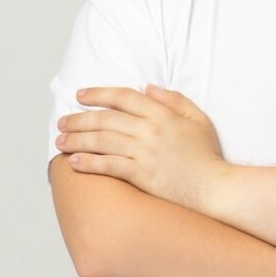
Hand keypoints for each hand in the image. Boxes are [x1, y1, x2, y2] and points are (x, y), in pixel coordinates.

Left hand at [55, 85, 229, 211]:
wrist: (215, 189)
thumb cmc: (207, 156)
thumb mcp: (198, 119)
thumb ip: (174, 100)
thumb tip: (148, 87)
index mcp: (163, 114)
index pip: (123, 97)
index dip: (98, 93)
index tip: (80, 95)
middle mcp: (151, 131)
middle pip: (106, 118)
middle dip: (79, 118)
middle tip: (62, 122)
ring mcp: (145, 153)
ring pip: (102, 141)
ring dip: (77, 140)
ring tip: (60, 141)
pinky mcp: (142, 176)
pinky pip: (109, 166)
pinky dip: (89, 163)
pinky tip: (73, 162)